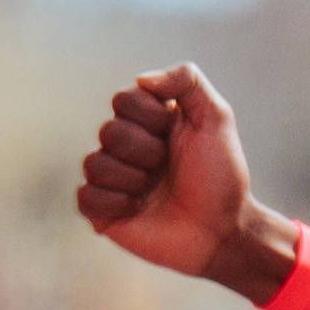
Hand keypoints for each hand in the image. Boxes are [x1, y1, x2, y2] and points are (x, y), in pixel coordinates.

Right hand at [74, 65, 293, 298]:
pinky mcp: (103, 213)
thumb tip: (141, 79)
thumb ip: (186, 80)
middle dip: (147, 152)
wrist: (224, 230)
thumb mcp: (216, 117)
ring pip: (94, 163)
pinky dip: (114, 203)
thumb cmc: (222, 177)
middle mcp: (125, 147)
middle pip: (109, 131)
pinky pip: (85, 196)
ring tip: (155, 191)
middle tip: (168, 169)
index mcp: (147, 121)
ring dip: (134, 180)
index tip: (176, 135)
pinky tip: (137, 209)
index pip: (123, 100)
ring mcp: (113, 180)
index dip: (152, 118)